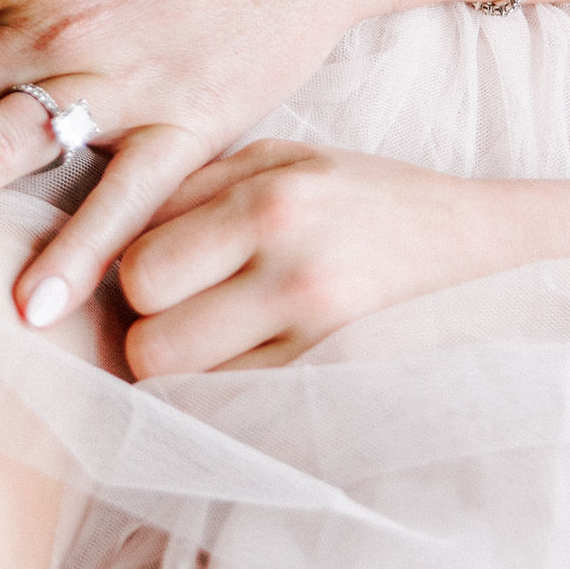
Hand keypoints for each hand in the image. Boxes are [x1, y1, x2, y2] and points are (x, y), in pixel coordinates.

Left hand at [117, 146, 508, 372]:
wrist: (465, 239)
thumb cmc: (356, 193)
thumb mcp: (275, 159)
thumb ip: (190, 191)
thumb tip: (104, 240)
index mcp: (268, 203)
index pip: (140, 271)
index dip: (133, 277)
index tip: (158, 270)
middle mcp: (292, 272)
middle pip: (152, 345)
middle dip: (150, 333)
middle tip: (180, 311)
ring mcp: (320, 339)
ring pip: (191, 392)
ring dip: (187, 372)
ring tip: (215, 335)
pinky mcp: (338, 384)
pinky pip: (241, 409)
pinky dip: (230, 393)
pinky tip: (254, 359)